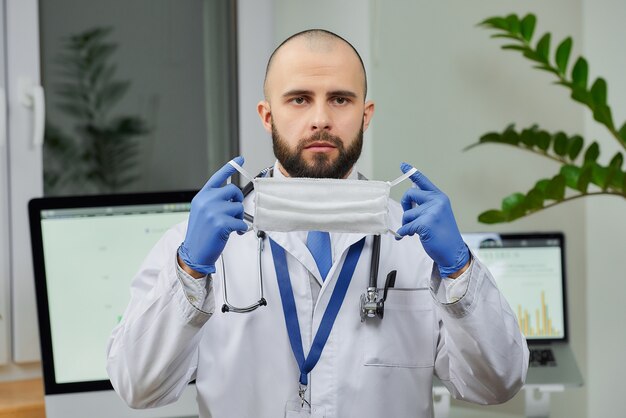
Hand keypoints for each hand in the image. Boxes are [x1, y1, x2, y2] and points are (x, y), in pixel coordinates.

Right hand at [178, 156, 247, 274]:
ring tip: (232, 226)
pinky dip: (241, 229)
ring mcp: (213, 211)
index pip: (217, 177)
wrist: (194, 253)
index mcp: (202, 196)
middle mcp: (206, 201)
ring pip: (238, 207)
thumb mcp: (203, 212)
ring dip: (239, 217)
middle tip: (236, 213)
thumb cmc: (201, 234)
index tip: (240, 159)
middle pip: (233, 190)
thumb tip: (233, 198)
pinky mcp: (221, 223)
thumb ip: (215, 202)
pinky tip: (234, 233)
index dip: (230, 167)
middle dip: (238, 201)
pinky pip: (241, 222)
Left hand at [396, 163, 469, 277]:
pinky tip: (408, 236)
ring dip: (406, 224)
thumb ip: (426, 204)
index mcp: (440, 197)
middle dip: (404, 205)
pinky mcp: (425, 224)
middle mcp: (437, 201)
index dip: (412, 172)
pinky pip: (406, 227)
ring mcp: (432, 212)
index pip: (423, 181)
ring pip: (406, 214)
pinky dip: (404, 233)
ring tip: (415, 231)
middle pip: (409, 194)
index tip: (403, 164)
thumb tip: (409, 197)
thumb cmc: (444, 234)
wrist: (454, 252)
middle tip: (407, 216)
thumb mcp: (438, 213)